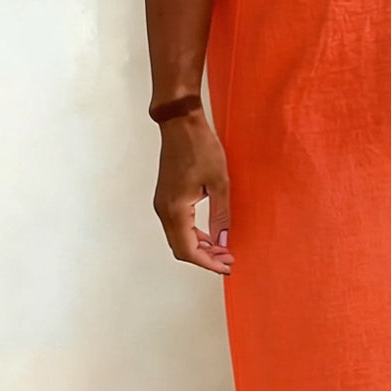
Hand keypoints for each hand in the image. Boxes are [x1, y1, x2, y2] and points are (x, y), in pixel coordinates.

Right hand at [152, 109, 234, 274]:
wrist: (180, 123)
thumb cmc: (200, 147)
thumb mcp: (219, 182)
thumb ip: (221, 215)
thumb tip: (223, 241)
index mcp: (175, 210)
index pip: (188, 250)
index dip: (208, 263)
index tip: (226, 266)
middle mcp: (163, 210)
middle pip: (181, 248)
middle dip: (205, 257)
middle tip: (228, 258)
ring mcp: (162, 203)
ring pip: (178, 237)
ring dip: (199, 246)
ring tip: (222, 248)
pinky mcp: (165, 196)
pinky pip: (177, 225)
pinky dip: (193, 233)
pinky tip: (210, 232)